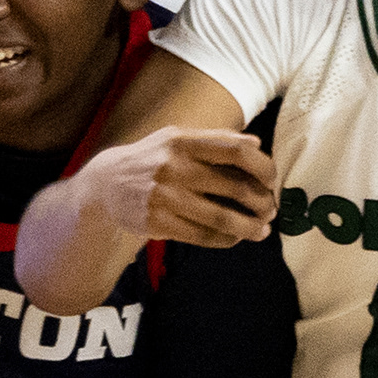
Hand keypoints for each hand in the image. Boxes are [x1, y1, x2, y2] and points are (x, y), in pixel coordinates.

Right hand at [78, 125, 276, 249]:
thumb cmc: (152, 158)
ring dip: (249, 226)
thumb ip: (215, 138)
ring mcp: (165, 197)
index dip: (263, 166)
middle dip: (262, 201)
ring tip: (262, 230)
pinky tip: (235, 237)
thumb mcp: (176, 138)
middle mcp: (175, 166)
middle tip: (271, 209)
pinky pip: (202, 235)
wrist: (105, 184)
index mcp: (184, 140)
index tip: (271, 179)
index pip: (236, 150)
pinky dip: (225, 238)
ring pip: (222, 217)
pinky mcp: (157, 223)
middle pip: (235, 186)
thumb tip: (256, 142)